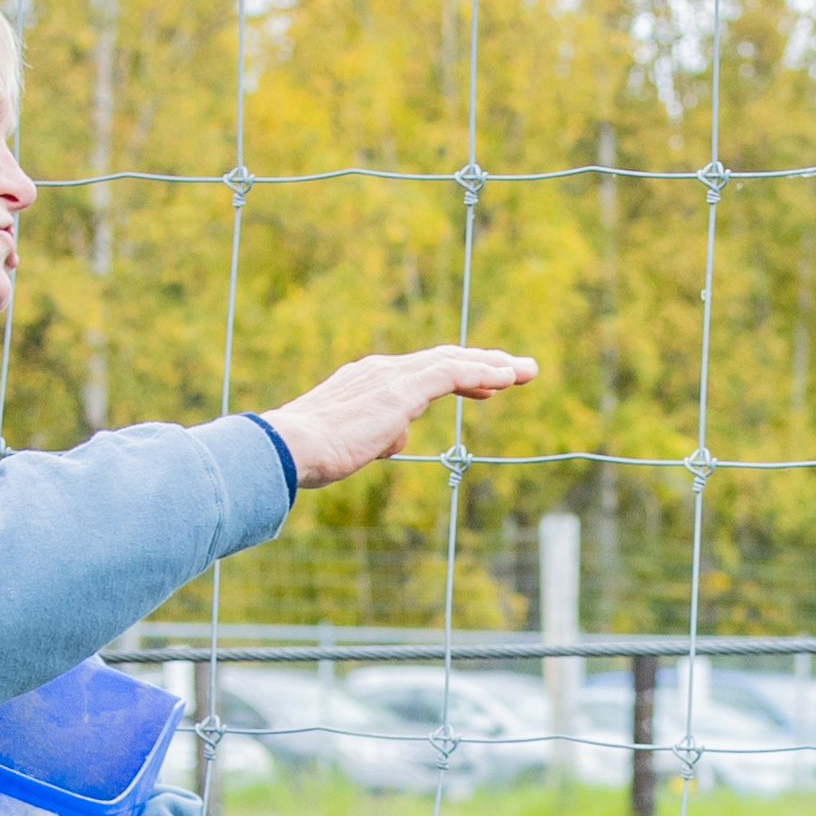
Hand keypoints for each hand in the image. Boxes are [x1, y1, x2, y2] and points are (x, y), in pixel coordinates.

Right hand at [264, 342, 537, 486]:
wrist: (290, 448)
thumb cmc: (309, 456)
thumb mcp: (348, 448)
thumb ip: (375, 439)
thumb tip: (397, 441)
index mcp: (366, 382)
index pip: (420, 373)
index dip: (457, 376)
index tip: (486, 387)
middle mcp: (380, 370)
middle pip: (442, 359)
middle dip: (482, 363)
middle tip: (515, 369)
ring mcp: (391, 376)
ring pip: (452, 361)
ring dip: (493, 365)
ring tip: (524, 371)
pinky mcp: (401, 388)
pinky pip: (451, 373)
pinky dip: (482, 374)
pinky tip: (508, 379)